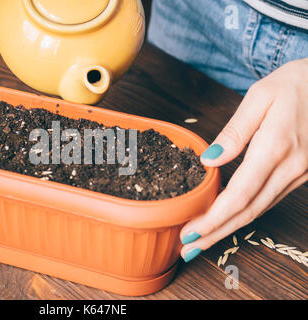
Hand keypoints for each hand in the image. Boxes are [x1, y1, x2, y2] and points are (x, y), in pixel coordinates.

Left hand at [180, 58, 307, 261]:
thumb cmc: (296, 83)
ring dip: (229, 228)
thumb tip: (209, 160)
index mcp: (276, 147)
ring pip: (260, 209)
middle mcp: (291, 167)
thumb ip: (234, 131)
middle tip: (190, 249)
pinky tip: (229, 219)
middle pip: (248, 211)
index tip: (190, 233)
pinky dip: (246, 213)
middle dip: (216, 233)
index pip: (240, 195)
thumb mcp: (261, 96)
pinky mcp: (302, 173)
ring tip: (203, 239)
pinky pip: (270, 198)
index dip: (213, 219)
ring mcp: (300, 173)